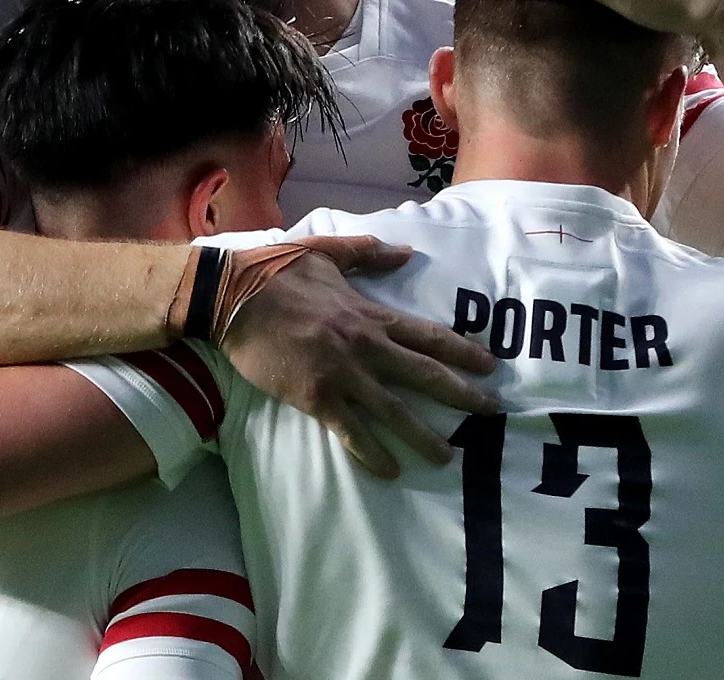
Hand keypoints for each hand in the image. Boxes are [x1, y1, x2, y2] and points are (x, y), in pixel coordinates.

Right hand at [220, 235, 499, 478]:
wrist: (232, 297)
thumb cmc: (276, 271)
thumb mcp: (326, 253)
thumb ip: (368, 255)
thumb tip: (406, 253)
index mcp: (370, 313)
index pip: (428, 336)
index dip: (462, 351)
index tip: (489, 365)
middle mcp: (365, 346)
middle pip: (425, 374)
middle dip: (462, 394)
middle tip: (491, 412)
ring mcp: (343, 374)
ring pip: (395, 411)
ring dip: (423, 435)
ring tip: (446, 456)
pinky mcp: (316, 397)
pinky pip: (352, 432)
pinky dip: (372, 453)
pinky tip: (390, 471)